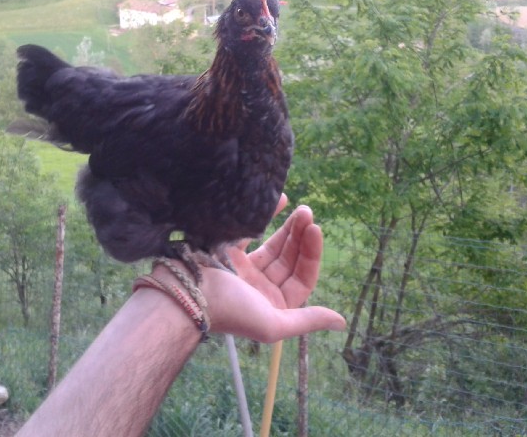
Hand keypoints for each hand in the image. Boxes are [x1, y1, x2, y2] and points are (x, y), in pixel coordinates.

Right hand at [203, 194, 345, 341]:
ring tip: (301, 209)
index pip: (302, 278)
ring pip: (273, 245)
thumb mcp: (274, 324)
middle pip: (289, 259)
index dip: (311, 255)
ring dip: (287, 227)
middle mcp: (260, 288)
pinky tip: (279, 202)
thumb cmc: (231, 310)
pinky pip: (250, 233)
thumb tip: (342, 323)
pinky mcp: (226, 252)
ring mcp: (244, 269)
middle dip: (300, 237)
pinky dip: (264, 219)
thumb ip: (307, 320)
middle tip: (308, 213)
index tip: (315, 230)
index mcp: (273, 306)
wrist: (185, 293)